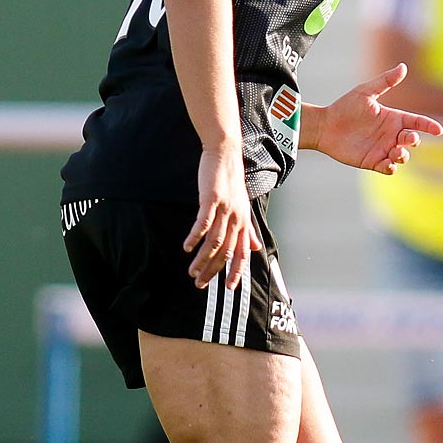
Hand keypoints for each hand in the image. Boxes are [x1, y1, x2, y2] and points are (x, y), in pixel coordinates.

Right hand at [186, 143, 261, 289]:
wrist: (226, 154)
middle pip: (226, 252)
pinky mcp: (213, 199)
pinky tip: (187, 247)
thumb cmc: (231, 182)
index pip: (243, 253)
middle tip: (199, 284)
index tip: (229, 288)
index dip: (237, 271)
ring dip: (202, 259)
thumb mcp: (243, 207)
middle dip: (213, 271)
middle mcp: (237, 219)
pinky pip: (204, 223)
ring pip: (215, 242)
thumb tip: (255, 247)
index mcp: (244, 223)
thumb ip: (248, 230)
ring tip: (191, 271)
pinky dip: (195, 237)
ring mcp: (226, 210)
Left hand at [312, 63, 442, 173]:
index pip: (416, 122)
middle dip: (414, 140)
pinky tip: (388, 163)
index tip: (438, 130)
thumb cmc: (345, 107)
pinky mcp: (373, 161)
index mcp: (392, 118)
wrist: (325, 125)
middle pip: (412, 140)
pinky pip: (388, 168)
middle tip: (408, 139)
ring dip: (404, 156)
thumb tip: (403, 67)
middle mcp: (390, 134)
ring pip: (403, 156)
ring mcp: (383, 149)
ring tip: (396, 153)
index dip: (428, 126)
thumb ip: (385, 81)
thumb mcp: (366, 92)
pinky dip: (392, 167)